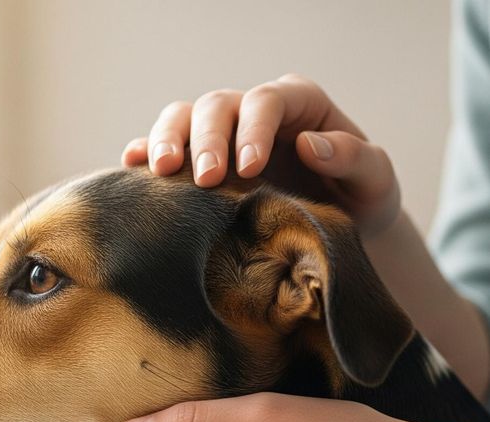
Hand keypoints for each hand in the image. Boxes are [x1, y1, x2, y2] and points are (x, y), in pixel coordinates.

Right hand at [121, 74, 400, 237]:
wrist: (331, 235)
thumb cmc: (359, 204)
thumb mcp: (376, 182)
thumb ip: (356, 158)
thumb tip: (312, 142)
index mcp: (298, 105)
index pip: (266, 100)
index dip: (253, 128)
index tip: (250, 168)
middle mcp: (252, 114)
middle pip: (216, 106)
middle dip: (206, 139)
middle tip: (205, 178)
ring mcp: (220, 137)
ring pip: (182, 118)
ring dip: (167, 140)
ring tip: (161, 171)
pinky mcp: (195, 163)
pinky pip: (161, 148)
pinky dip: (143, 153)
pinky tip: (131, 168)